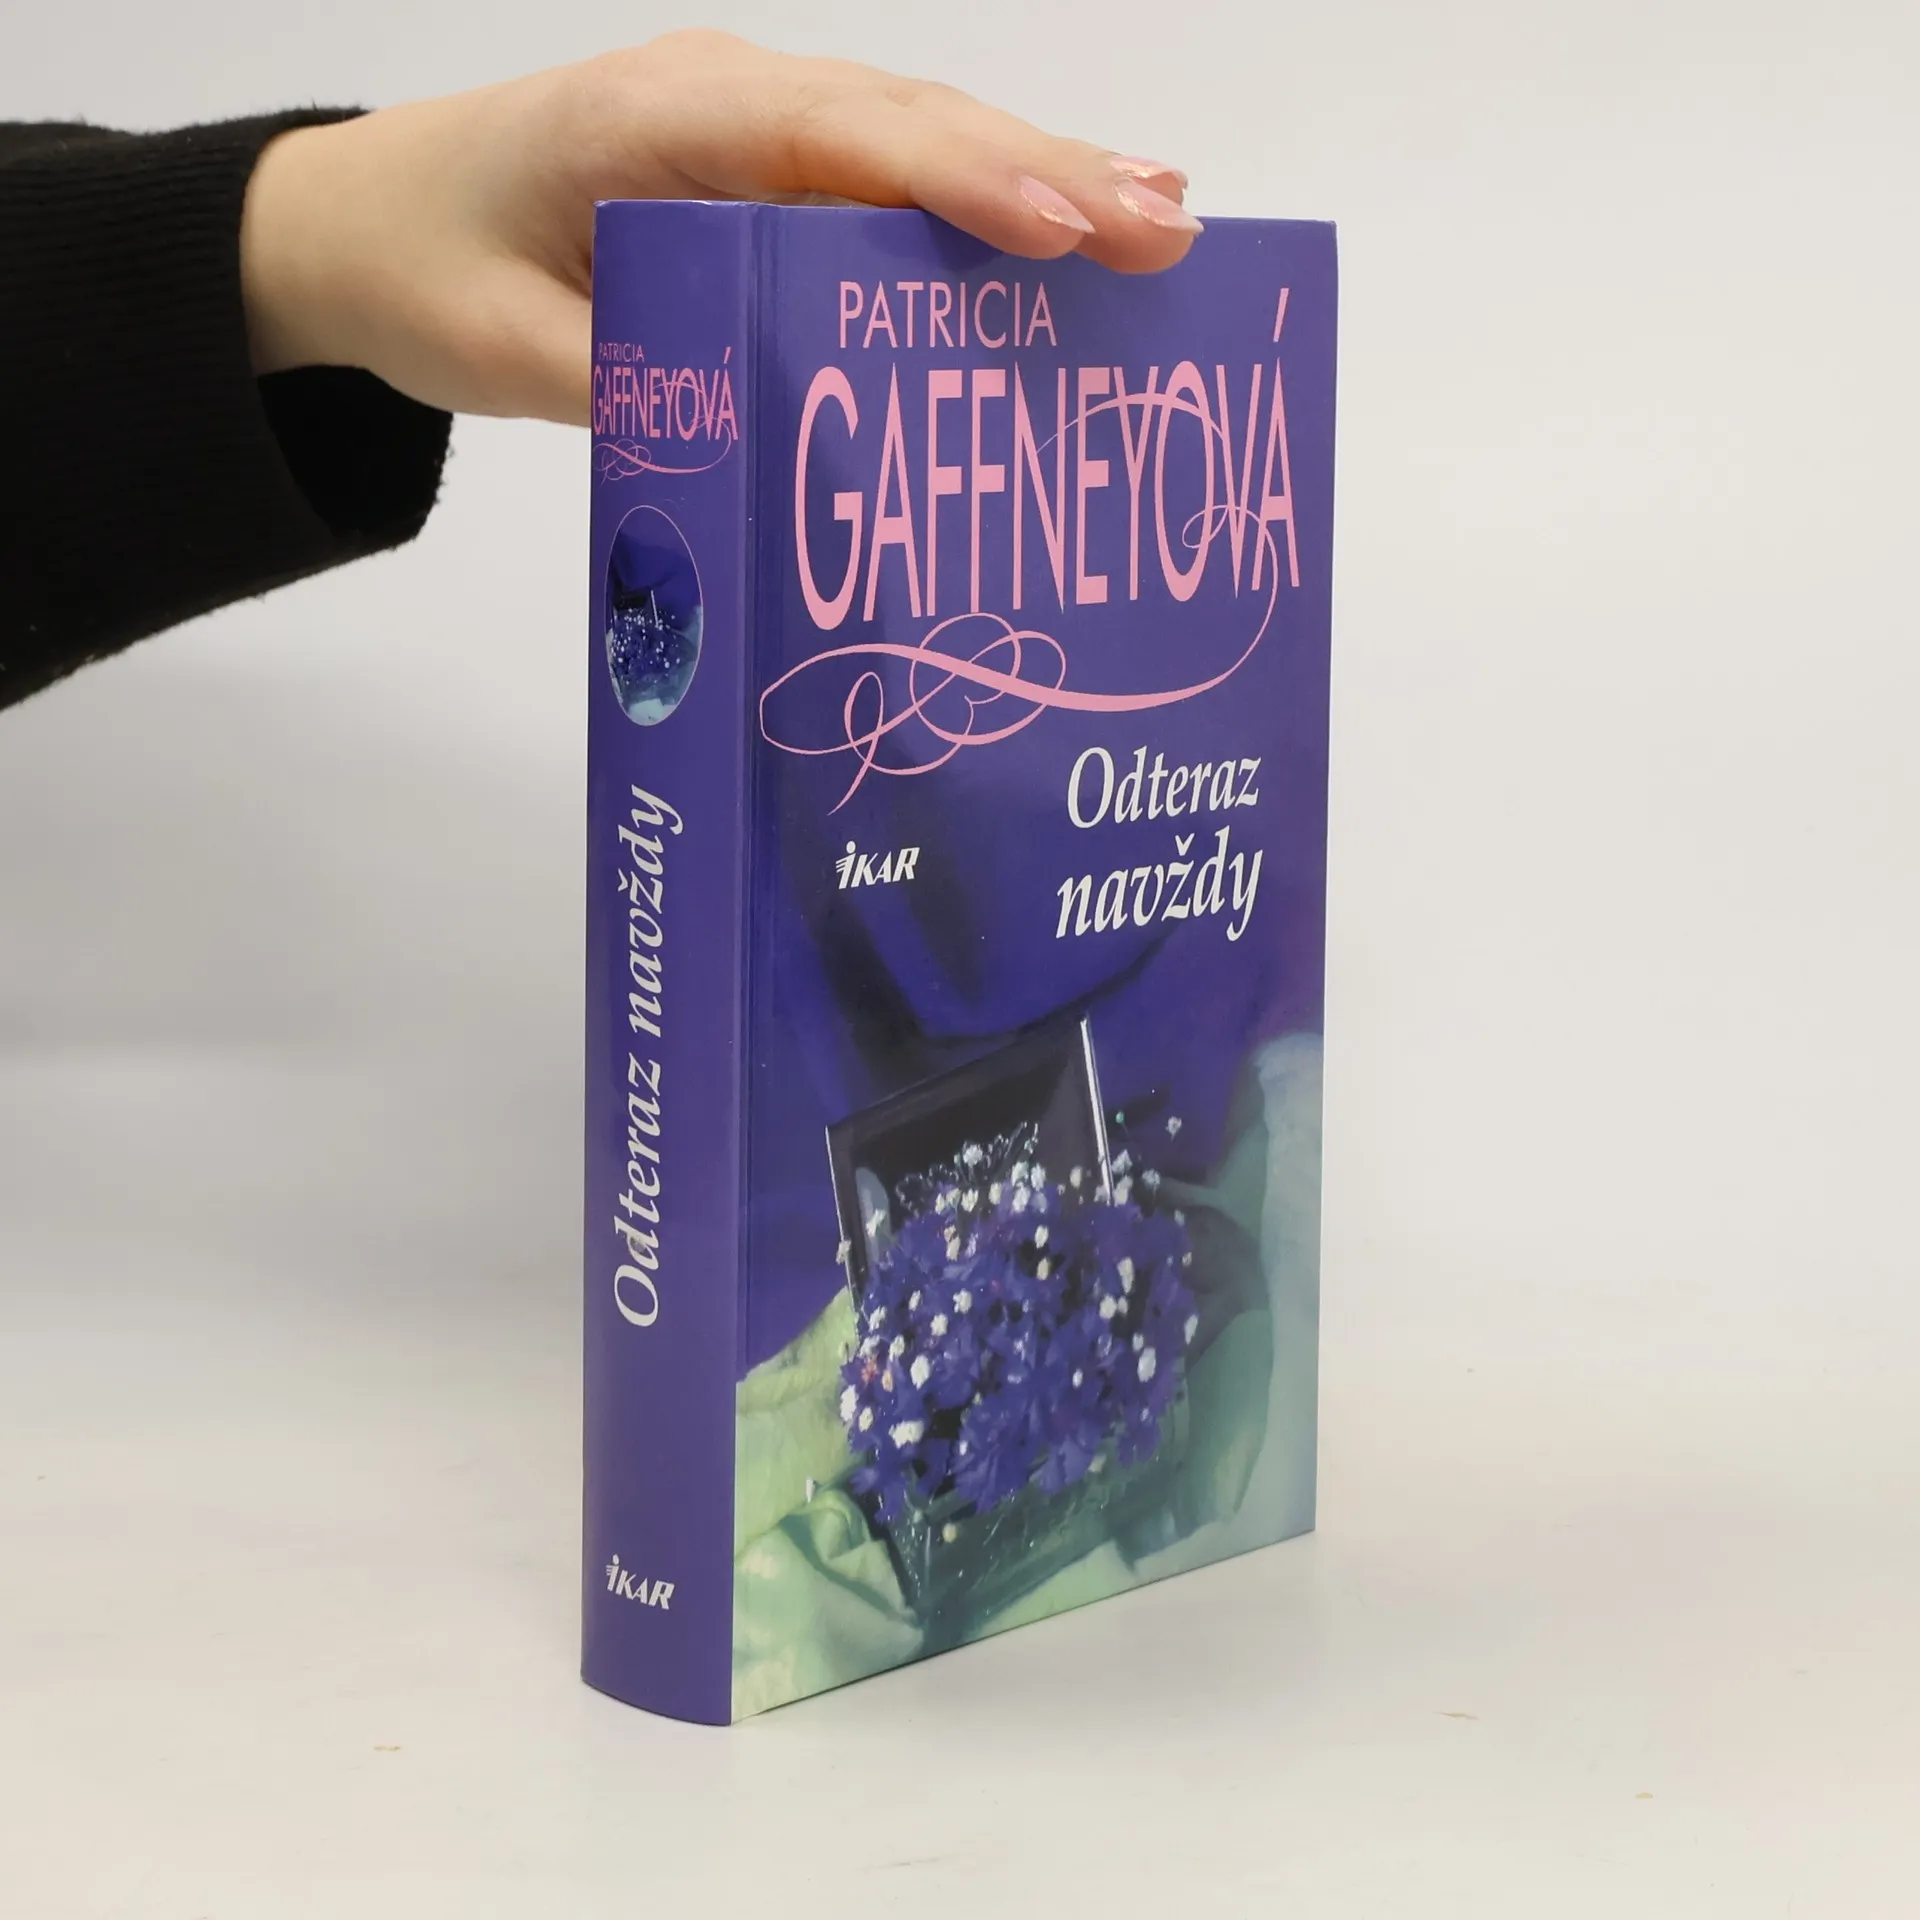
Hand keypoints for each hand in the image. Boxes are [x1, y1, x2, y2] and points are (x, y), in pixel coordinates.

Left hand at [239, 31, 1198, 427]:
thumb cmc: (427, 265)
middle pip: (913, 128)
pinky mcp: (765, 181)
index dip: (961, 180)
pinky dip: (981, 212)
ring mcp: (755, 136)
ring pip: (918, 150)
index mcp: (661, 120)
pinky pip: (887, 190)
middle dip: (1048, 178)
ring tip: (1163, 230)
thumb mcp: (506, 346)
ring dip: (1040, 187)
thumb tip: (766, 435)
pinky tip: (1069, 237)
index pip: (838, 138)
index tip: (1063, 225)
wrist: (366, 222)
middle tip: (1173, 235)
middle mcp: (729, 105)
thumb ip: (634, 382)